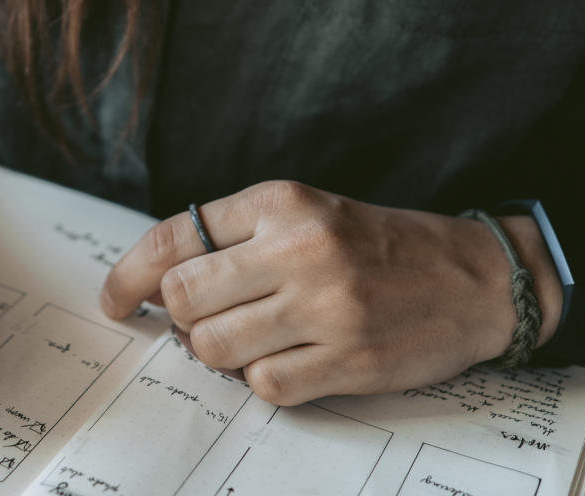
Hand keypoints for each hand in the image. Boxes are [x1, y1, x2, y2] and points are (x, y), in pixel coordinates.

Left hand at [100, 181, 560, 404]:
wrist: (471, 277)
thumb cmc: (375, 245)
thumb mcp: (305, 212)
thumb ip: (236, 236)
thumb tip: (157, 281)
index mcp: (280, 202)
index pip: (174, 236)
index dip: (128, 273)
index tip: (114, 298)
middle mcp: (298, 248)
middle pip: (181, 296)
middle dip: (178, 316)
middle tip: (204, 319)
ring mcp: (324, 306)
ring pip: (212, 345)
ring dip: (218, 351)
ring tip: (252, 338)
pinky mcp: (347, 357)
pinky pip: (262, 384)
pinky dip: (262, 379)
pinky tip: (289, 360)